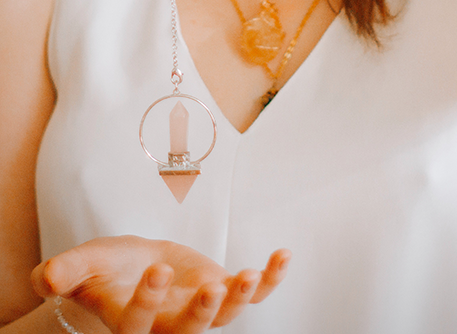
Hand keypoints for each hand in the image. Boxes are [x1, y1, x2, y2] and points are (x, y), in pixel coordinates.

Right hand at [31, 235, 290, 332]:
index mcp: (131, 324)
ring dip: (239, 300)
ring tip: (249, 274)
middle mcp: (167, 326)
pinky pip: (250, 294)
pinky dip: (270, 280)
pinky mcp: (220, 293)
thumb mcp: (85, 264)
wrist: (136, 268)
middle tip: (208, 288)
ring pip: (222, 319)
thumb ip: (66, 271)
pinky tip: (283, 257)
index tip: (155, 268)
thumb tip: (45, 277)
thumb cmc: (108, 270)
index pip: (137, 324)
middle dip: (199, 314)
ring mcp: (198, 312)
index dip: (147, 302)